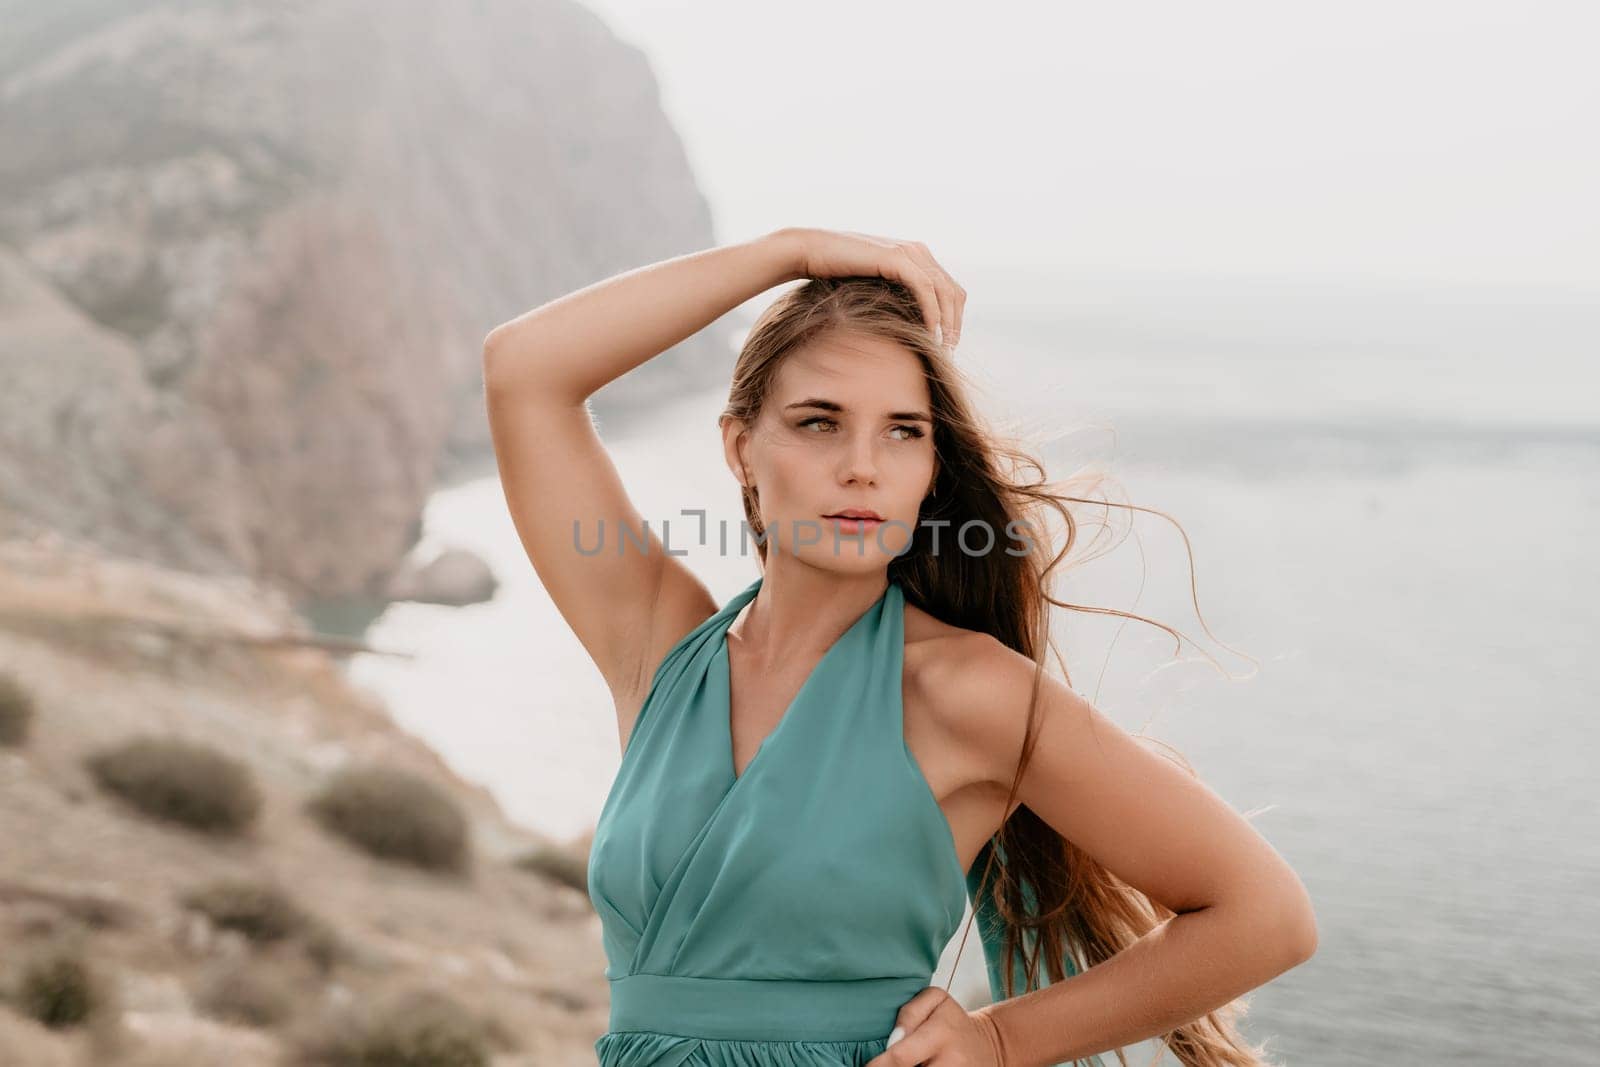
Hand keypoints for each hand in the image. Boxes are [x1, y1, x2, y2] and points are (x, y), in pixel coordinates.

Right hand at [784, 228, 965, 349]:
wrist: (810, 252)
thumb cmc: (834, 273)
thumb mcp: (872, 288)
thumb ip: (892, 298)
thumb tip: (903, 327)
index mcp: (916, 256)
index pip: (949, 289)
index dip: (954, 318)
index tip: (946, 344)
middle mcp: (918, 251)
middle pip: (953, 291)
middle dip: (955, 324)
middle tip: (948, 352)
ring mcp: (909, 252)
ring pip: (944, 291)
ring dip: (947, 322)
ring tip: (942, 348)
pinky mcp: (896, 258)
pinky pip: (925, 288)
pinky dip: (931, 312)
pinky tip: (929, 333)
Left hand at [863, 986, 1004, 1066]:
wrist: (986, 1045)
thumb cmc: (951, 1020)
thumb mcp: (935, 1000)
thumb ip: (909, 1013)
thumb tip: (892, 1041)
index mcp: (941, 1033)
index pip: (900, 1057)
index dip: (878, 1066)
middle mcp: (950, 1061)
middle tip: (880, 1065)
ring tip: (902, 1063)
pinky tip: (915, 1066)